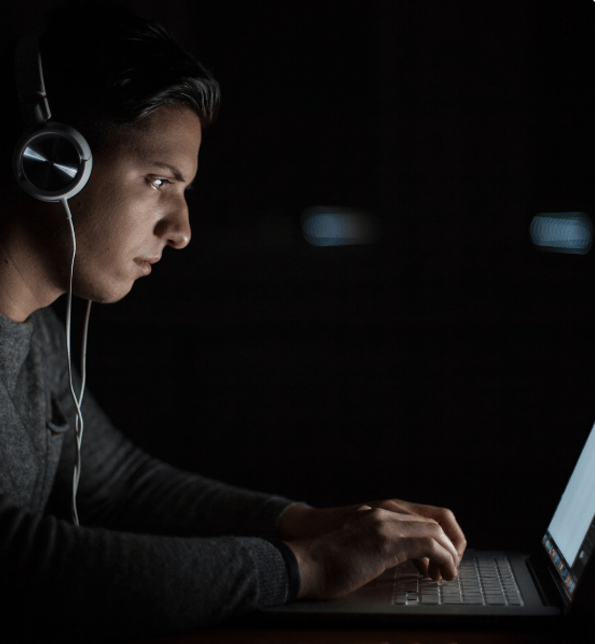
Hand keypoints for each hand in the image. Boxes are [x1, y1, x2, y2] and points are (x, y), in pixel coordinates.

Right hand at [278, 499, 465, 598]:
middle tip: (448, 570)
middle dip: (450, 546)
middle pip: (436, 519)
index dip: (440, 537)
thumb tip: (391, 556)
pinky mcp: (386, 540)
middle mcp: (385, 511)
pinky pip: (429, 545)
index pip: (424, 516)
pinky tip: (440, 575)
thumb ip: (374, 540)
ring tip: (447, 575)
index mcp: (378, 511)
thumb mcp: (356, 542)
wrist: (304, 562)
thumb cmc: (325, 561)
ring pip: (435, 530)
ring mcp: (385, 523)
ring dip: (449, 554)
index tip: (440, 561)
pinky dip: (443, 560)